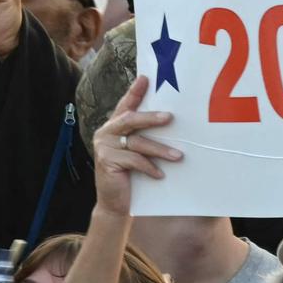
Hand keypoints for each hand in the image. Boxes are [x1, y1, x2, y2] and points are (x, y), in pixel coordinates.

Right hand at [92, 76, 181, 217]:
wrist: (115, 204)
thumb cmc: (130, 177)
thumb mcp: (136, 154)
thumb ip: (143, 138)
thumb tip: (170, 124)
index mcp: (113, 127)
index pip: (125, 105)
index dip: (135, 91)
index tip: (146, 78)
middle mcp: (106, 133)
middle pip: (130, 120)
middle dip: (151, 117)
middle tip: (170, 117)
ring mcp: (104, 146)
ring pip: (136, 142)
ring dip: (159, 149)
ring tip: (178, 156)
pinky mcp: (106, 161)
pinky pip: (134, 161)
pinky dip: (149, 167)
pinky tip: (161, 175)